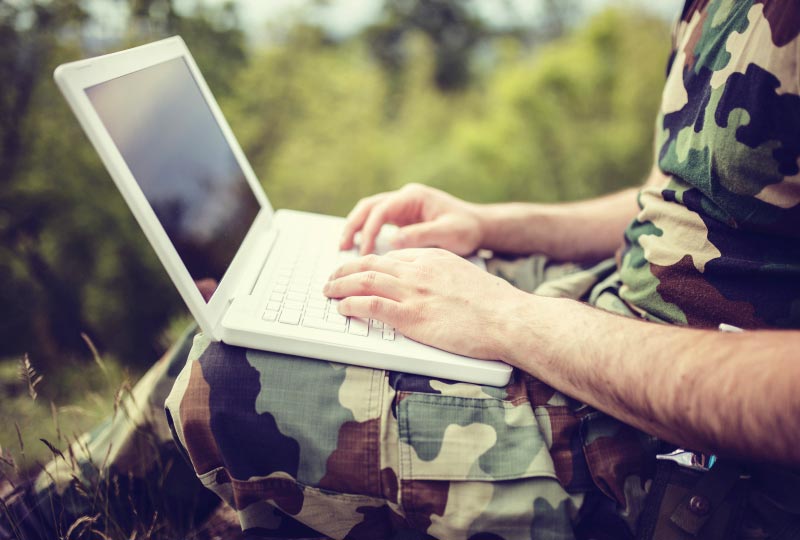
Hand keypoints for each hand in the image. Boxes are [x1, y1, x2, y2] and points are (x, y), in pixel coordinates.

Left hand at [324, 248, 523, 359]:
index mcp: (431, 259)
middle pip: (370, 264)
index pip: (389, 257)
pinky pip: (371, 305)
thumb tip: (427, 287)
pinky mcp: (411, 316)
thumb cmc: (493, 304)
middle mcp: (418, 270)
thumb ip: (440, 277)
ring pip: (364, 280)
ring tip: (328, 292)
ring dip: (340, 286)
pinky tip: (343, 308)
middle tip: (331, 279)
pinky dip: (351, 305)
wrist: (507, 317)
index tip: (355, 269)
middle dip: (345, 270)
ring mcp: (413, 292)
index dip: (365, 263)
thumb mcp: (463, 276)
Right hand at [339, 183, 483, 255]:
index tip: (364, 250)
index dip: (369, 229)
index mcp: (414, 197)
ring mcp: (402, 206)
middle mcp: (405, 198)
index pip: (382, 209)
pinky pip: (377, 221)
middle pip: (369, 206)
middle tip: (342, 246)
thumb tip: (391, 241)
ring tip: (344, 247)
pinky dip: (366, 232)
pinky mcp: (402, 217)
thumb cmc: (467, 229)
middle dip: (353, 225)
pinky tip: (360, 248)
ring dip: (356, 227)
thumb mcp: (448, 233)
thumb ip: (421, 235)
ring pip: (369, 212)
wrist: (479, 226)